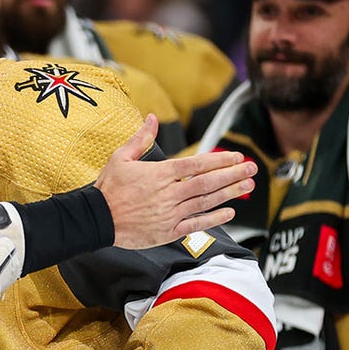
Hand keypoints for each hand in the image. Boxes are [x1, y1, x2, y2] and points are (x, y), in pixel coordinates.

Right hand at [95, 114, 255, 248]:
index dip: (219, 160)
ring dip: (229, 194)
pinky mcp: (168, 231)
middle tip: (252, 169)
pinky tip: (229, 213)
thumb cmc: (108, 188)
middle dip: (233, 174)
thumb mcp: (120, 158)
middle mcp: (169, 193)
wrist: (96, 219)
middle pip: (208, 182)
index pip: (196, 164)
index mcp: (159, 173)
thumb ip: (140, 139)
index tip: (236, 157)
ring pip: (206, 201)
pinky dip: (214, 219)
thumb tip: (151, 118)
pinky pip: (196, 225)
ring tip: (247, 187)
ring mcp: (170, 213)